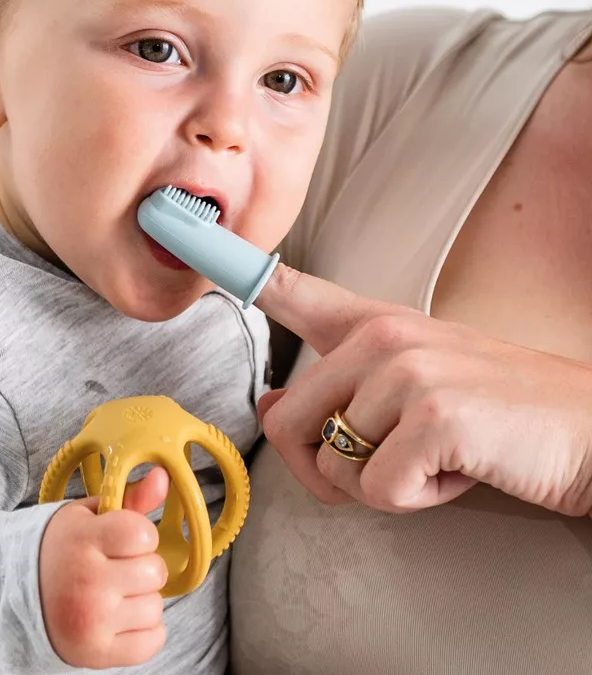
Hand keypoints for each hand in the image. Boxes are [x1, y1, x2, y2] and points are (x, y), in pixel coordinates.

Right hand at [39, 466, 169, 668]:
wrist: (18, 596)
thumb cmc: (63, 548)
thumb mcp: (88, 516)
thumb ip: (130, 499)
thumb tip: (164, 477)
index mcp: (83, 541)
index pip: (142, 533)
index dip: (141, 533)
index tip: (124, 538)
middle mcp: (88, 582)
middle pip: (155, 571)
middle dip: (143, 566)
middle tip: (119, 566)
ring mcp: (93, 621)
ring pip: (156, 607)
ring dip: (143, 599)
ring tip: (116, 593)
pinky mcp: (97, 654)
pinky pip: (153, 641)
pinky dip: (145, 630)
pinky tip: (122, 617)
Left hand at [255, 263, 591, 516]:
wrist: (589, 431)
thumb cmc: (495, 412)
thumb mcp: (410, 388)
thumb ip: (338, 392)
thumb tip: (267, 408)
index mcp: (372, 322)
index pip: (290, 288)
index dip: (229, 263)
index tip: (182, 231)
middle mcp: (381, 336)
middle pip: (288, 422)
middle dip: (324, 468)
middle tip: (384, 464)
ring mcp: (406, 371)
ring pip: (333, 465)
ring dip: (384, 484)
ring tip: (436, 455)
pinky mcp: (433, 416)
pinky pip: (376, 491)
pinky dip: (416, 501)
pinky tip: (457, 470)